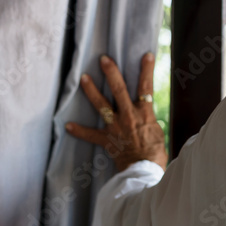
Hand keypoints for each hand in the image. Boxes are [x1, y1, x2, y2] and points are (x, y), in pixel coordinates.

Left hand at [66, 53, 168, 171]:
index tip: (147, 55)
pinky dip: (80, 131)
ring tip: (83, 78)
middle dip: (111, 73)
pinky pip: (90, 134)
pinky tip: (68, 126)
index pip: (146, 87)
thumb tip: (146, 115)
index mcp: (145, 113)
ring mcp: (116, 126)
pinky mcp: (107, 140)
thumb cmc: (156, 152)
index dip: (147, 70)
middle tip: (103, 59)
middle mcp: (129, 115)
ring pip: (102, 105)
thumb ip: (149, 119)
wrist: (145, 169)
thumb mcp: (157, 130)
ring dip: (92, 91)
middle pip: (119, 90)